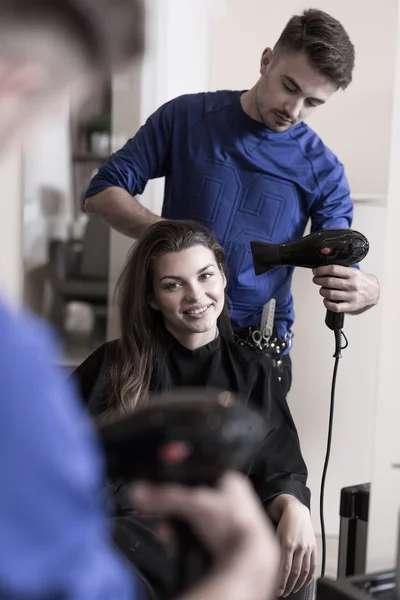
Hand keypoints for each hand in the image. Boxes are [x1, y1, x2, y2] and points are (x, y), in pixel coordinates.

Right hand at [130, 472, 279, 595]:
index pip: (198, 471)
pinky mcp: (223, 543)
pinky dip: (183, 540)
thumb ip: (165, 496)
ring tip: (164, 529)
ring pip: (194, 518)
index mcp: (231, 480)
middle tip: (157, 507)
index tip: (161, 484)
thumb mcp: (193, 503)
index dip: (178, 477)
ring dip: (175, 524)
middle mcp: (232, 499)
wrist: (248, 563)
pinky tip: (174, 543)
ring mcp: (228, 522)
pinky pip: (196, 537)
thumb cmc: (234, 526)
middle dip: (172, 505)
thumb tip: (141, 491)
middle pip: (192, 496)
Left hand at [275, 498, 316, 597]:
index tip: (278, 591)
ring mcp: (307, 547)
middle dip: (289, 586)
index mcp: (287, 543)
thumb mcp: (275, 534)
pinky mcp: (314, 547)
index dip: (281, 582)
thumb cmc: (284, 523)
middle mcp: (299, 546)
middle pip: (295, 572)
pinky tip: (306, 582)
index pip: (285, 569)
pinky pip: (314, 565)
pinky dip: (310, 576)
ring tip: (293, 590)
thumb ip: (274, 550)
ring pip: (305, 571)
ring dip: (299, 584)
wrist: (296, 511)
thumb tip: (270, 567)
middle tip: (284, 593)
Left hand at [312, 265, 379, 313]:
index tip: (316, 271)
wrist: (374, 292)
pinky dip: (327, 303)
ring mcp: (351, 296)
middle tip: (316, 279)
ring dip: (322, 291)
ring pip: (330, 294)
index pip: (333, 269)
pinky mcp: (351, 306)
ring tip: (322, 289)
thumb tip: (324, 268)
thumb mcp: (353, 271)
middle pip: (329, 282)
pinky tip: (326, 300)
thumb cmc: (361, 281)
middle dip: (318, 280)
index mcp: (352, 274)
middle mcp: (352, 285)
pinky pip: (335, 307)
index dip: (321, 270)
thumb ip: (341, 270)